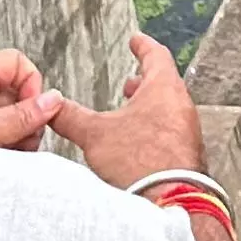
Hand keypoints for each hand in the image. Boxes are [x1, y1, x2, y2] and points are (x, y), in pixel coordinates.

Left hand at [0, 49, 61, 151]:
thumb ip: (20, 116)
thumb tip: (52, 100)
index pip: (17, 63)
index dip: (31, 83)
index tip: (33, 110)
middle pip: (21, 96)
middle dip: (26, 120)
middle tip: (17, 139)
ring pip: (15, 122)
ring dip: (17, 141)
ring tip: (0, 155)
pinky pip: (3, 141)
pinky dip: (5, 153)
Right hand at [47, 33, 208, 193]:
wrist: (170, 200)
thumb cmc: (141, 162)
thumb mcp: (95, 134)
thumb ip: (71, 117)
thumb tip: (52, 106)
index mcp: (164, 89)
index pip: (156, 56)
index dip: (143, 46)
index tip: (137, 40)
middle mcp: (181, 107)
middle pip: (164, 83)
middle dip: (143, 82)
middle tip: (131, 82)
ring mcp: (188, 132)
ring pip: (168, 110)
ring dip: (149, 108)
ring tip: (130, 116)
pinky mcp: (187, 155)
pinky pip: (171, 134)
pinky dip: (155, 131)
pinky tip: (139, 146)